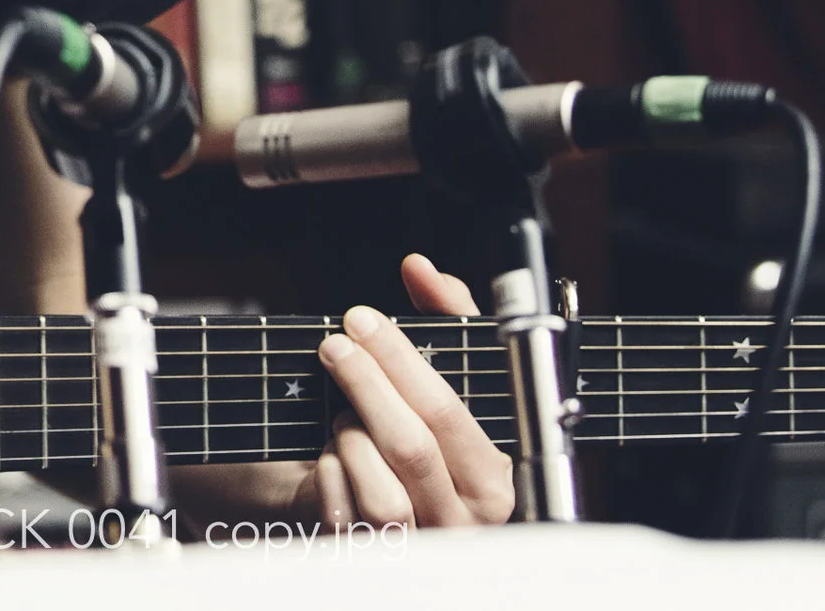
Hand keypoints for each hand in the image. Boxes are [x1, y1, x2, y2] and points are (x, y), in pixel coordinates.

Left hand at [296, 253, 515, 527]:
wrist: (378, 502)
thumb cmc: (422, 434)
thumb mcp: (446, 375)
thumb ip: (445, 319)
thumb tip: (420, 269)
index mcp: (496, 480)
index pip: (447, 411)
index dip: (399, 358)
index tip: (361, 319)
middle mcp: (464, 522)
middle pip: (410, 446)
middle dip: (366, 383)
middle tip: (335, 344)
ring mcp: (420, 544)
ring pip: (378, 486)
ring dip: (349, 437)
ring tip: (343, 415)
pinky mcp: (372, 557)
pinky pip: (340, 512)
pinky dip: (328, 472)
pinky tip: (330, 455)